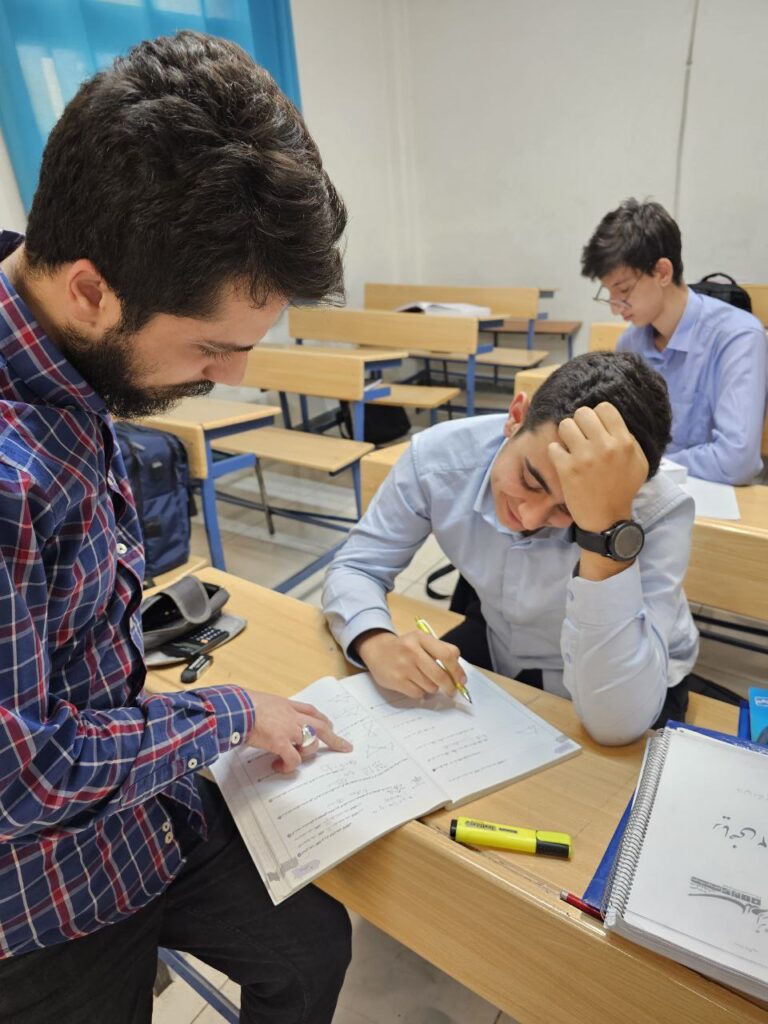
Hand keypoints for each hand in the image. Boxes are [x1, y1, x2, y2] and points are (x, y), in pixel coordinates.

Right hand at [245, 694, 351, 773]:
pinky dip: (288, 766)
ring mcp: (289, 729)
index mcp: (288, 706)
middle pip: (321, 726)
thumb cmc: (243, 703)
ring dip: (304, 754)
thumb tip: (270, 721)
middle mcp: (293, 716)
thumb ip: (273, 711)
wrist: (236, 707)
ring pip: (311, 743)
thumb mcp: (264, 702)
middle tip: (344, 747)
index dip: (323, 719)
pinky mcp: (281, 743)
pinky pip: (294, 759)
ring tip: (290, 759)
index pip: (312, 711)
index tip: (331, 726)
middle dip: (334, 738)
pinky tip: (279, 767)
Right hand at [355, 629, 464, 699]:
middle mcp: (412, 650)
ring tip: (424, 681)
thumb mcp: (422, 641)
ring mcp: (403, 666)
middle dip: (450, 686)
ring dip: (432, 688)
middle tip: (452, 690)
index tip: (462, 680)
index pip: (447, 654)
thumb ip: (441, 651)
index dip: (458, 670)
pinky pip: (418, 693)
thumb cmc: (405, 648)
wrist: (377, 651)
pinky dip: (420, 692)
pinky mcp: (396, 680)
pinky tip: (414, 684)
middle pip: (440, 675)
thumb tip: (459, 674)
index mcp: (421, 637)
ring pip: (431, 686)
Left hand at [548, 403, 647, 531]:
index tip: (594, 428)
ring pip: (565, 425)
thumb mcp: (638, 462)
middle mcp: (604, 446)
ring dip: (566, 436)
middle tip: (580, 437)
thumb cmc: (623, 490)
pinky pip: (553, 446)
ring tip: (570, 447)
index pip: (604, 408)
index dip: (597, 416)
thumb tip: (612, 421)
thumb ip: (628, 439)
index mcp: (623, 441)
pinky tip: (563, 461)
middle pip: (582, 413)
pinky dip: (556, 453)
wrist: (607, 518)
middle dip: (579, 424)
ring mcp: (584, 457)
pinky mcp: (567, 469)